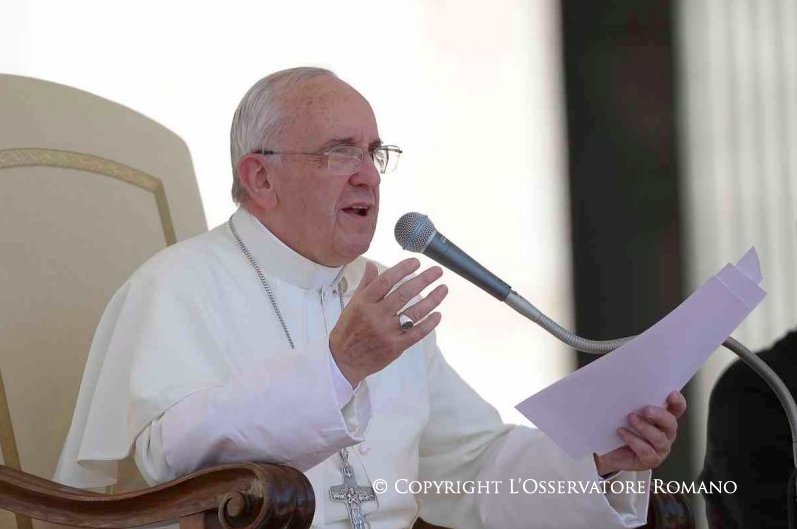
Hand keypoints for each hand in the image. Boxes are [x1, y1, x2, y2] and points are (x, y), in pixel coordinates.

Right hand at [330, 258, 447, 385]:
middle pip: (404, 294)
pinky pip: (417, 333)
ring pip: (414, 312)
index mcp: (364, 302)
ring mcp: (387, 332)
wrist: (344, 360)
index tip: (417, 262)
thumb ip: (366, 284)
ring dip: (432, 299)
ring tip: (443, 289)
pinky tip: (438, 314)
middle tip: (438, 271)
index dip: (403, 269)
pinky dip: (429, 323)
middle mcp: (376, 315)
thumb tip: (372, 264)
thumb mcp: (353, 304)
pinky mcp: (395, 346)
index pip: (386, 280)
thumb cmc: (348, 329)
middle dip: (424, 280)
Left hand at [594, 391, 686, 475]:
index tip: (671, 393)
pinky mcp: (651, 460)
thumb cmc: (621, 427)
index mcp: (663, 418)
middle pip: (671, 423)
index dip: (678, 401)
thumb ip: (634, 403)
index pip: (677, 409)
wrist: (610, 451)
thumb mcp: (627, 412)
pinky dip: (633, 440)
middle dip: (660, 415)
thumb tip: (628, 387)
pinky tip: (622, 432)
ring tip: (631, 418)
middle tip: (647, 410)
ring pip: (659, 438)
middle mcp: (666, 433)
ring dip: (645, 427)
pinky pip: (646, 450)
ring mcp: (660, 448)